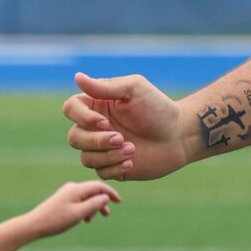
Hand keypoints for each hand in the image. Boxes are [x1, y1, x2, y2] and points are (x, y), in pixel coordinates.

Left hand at [23, 179, 120, 237]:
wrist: (35, 224)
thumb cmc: (56, 220)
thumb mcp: (79, 213)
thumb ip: (94, 204)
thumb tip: (105, 197)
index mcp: (76, 189)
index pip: (99, 186)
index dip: (111, 193)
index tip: (119, 202)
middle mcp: (72, 188)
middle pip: (93, 191)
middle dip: (102, 202)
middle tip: (107, 215)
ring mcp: (66, 193)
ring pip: (86, 197)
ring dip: (93, 207)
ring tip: (91, 220)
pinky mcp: (63, 199)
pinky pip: (79, 201)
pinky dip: (85, 208)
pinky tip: (82, 219)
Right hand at [64, 72, 187, 180]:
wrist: (180, 135)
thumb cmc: (159, 108)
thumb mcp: (135, 89)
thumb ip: (106, 87)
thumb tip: (77, 77)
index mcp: (96, 106)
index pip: (70, 109)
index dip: (81, 118)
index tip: (104, 122)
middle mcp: (95, 128)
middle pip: (74, 138)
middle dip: (96, 141)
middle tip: (121, 138)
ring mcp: (103, 149)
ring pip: (86, 158)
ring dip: (107, 156)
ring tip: (132, 149)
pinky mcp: (113, 166)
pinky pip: (100, 173)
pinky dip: (114, 168)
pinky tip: (132, 162)